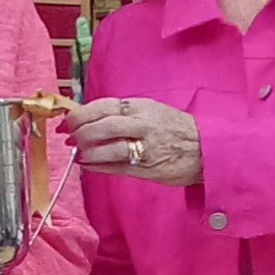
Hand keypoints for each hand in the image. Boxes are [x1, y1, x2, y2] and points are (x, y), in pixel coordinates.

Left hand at [66, 96, 201, 186]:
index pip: (103, 106)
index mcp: (141, 107)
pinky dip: (97, 166)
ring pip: (107, 148)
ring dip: (88, 151)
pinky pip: (115, 167)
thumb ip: (124, 113)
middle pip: (102, 126)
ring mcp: (144, 147)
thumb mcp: (152, 111)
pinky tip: (89, 165)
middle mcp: (142, 125)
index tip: (68, 120)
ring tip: (80, 153)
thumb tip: (92, 118)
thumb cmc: (176, 129)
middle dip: (81, 133)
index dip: (81, 114)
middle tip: (70, 138)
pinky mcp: (146, 168)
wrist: (206, 149)